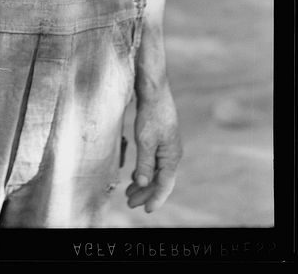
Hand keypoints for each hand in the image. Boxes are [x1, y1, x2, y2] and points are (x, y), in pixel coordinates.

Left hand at [125, 82, 181, 212]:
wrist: (154, 91)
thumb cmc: (151, 114)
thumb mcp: (145, 140)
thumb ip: (145, 163)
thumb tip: (144, 183)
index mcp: (172, 156)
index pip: (164, 184)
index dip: (155, 198)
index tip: (146, 210)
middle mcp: (172, 154)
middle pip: (160, 180)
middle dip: (146, 193)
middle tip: (129, 202)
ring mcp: (167, 147)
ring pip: (156, 171)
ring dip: (144, 183)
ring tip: (129, 192)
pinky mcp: (160, 140)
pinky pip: (154, 162)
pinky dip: (145, 170)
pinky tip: (135, 175)